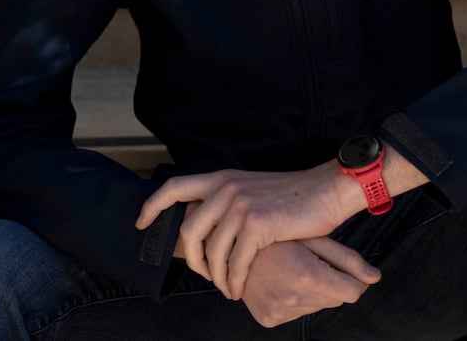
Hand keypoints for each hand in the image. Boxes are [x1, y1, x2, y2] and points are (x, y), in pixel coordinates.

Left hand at [136, 163, 358, 298]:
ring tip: (228, 287)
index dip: (152, 206)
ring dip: (217, 277)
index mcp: (222, 178)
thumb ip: (228, 203)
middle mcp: (226, 188)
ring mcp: (240, 205)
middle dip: (191, 260)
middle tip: (204, 275)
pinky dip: (234, 280)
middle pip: (189, 231)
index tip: (141, 224)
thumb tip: (208, 230)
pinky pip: (236, 262)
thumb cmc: (292, 198)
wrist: (325, 191)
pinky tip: (239, 287)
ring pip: (212, 252)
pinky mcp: (257, 225)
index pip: (174, 187)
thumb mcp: (252, 190)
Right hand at [240, 238, 379, 328]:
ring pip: (316, 307)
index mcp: (306, 275)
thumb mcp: (313, 237)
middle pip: (335, 300)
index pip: (352, 293)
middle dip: (331, 283)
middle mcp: (292, 298)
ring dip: (312, 292)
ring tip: (292, 268)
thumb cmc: (277, 232)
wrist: (232, 241)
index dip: (353, 279)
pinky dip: (295, 300)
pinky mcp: (267, 319)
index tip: (343, 267)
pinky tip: (281, 281)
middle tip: (311, 261)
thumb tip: (375, 278)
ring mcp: (277, 311)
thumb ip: (347, 259)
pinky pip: (297, 313)